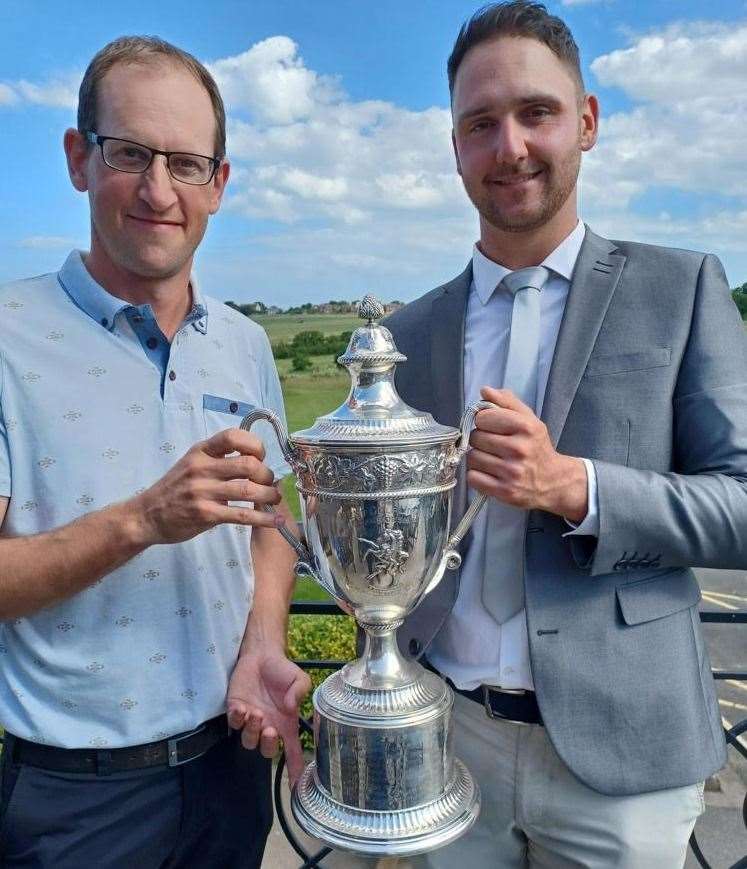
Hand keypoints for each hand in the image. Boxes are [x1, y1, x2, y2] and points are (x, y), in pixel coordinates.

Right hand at [132, 428, 284, 544]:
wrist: (146, 516)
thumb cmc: (174, 489)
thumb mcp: (191, 464)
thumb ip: (218, 459)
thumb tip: (255, 461)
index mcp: (200, 452)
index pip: (232, 436)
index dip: (254, 444)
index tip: (261, 456)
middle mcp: (201, 468)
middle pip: (247, 464)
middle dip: (266, 474)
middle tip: (269, 482)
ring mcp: (203, 492)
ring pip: (248, 490)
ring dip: (269, 495)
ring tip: (275, 499)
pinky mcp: (206, 515)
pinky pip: (242, 515)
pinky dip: (263, 518)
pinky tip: (275, 521)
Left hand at [227, 650, 311, 786]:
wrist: (261, 655)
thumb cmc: (282, 670)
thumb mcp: (299, 679)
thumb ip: (300, 691)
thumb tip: (291, 706)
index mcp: (286, 724)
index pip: (293, 752)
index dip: (296, 770)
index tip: (297, 787)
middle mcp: (269, 726)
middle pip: (267, 750)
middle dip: (268, 745)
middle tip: (270, 729)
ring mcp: (251, 719)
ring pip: (248, 741)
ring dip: (252, 731)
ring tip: (256, 713)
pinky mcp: (236, 709)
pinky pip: (234, 723)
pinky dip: (237, 718)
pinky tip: (242, 708)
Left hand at [467, 387, 587, 521]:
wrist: (553, 481)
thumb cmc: (536, 448)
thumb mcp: (529, 420)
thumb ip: (507, 402)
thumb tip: (485, 391)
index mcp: (526, 427)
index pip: (484, 417)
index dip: (484, 421)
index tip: (491, 426)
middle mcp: (519, 449)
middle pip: (476, 437)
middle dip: (480, 440)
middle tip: (493, 445)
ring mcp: (511, 472)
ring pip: (472, 458)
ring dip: (477, 458)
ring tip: (492, 459)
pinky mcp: (504, 491)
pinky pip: (472, 477)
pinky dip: (476, 475)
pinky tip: (489, 473)